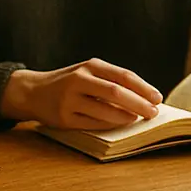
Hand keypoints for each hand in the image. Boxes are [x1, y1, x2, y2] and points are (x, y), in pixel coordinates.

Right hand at [0, 59, 163, 129]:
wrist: (33, 91)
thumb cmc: (69, 83)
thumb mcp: (87, 72)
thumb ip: (111, 80)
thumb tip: (145, 98)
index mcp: (89, 66)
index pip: (123, 75)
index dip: (143, 88)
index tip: (157, 98)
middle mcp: (79, 80)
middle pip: (116, 93)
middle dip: (139, 104)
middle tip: (153, 113)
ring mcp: (70, 99)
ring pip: (106, 111)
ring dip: (126, 117)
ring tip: (137, 119)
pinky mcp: (64, 118)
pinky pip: (94, 124)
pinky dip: (110, 124)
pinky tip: (120, 124)